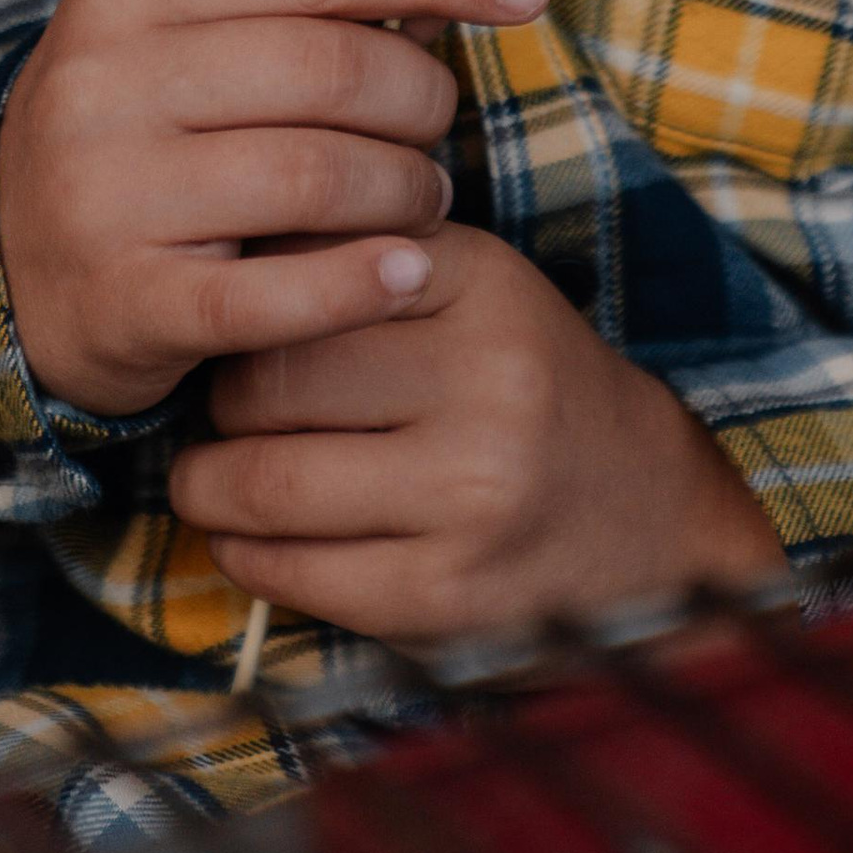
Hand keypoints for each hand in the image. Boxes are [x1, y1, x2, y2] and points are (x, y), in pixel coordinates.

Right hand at [0, 0, 550, 416]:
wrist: (4, 270)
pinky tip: (410, 274)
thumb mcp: (191, 41)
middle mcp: (105, 80)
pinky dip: (363, 284)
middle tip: (434, 139)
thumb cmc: (143, 135)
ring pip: (318, 177)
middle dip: (420, 105)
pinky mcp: (125, 301)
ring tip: (419, 205)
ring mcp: (107, 194)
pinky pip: (277, 295)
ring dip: (404, 194)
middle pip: (332, 71)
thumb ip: (305, 6)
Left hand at [169, 220, 786, 645]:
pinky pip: (289, 571)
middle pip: (269, 382)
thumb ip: (359, 258)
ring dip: (209, 486)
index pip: (303, 278)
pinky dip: (243, 553)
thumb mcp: (467, 287)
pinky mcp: (443, 596)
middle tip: (223, 412)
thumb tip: (213, 257)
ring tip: (212, 478)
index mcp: (484, 285)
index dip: (250, 307)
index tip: (240, 327)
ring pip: (263, 483)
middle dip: (221, 401)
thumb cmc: (519, 384)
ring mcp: (468, 497)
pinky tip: (252, 538)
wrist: (644, 514)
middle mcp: (487, 385)